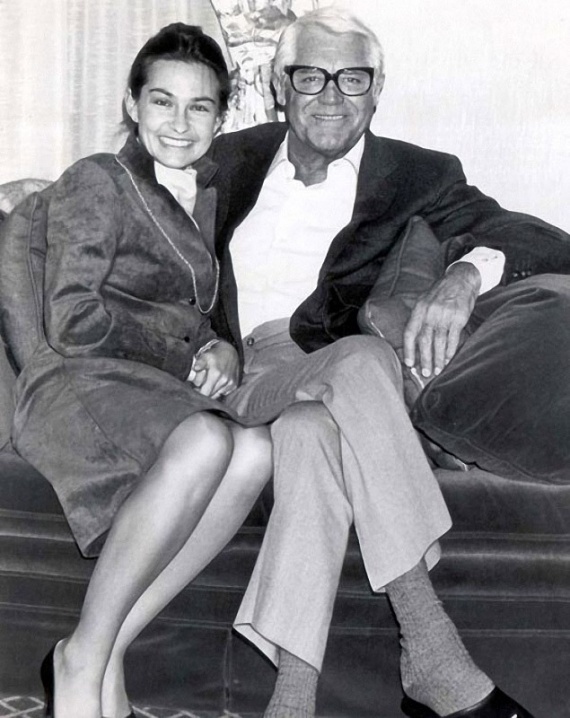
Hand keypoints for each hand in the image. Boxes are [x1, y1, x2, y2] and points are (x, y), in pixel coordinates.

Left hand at [188, 340, 238, 398]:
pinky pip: (223, 393)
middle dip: (204, 390)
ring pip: (216, 395)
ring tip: (209, 381)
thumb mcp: (205, 356)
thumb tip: (196, 368)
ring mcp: (230, 384)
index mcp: (216, 374)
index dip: (198, 390)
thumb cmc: (214, 355)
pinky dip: (218, 389)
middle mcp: (224, 380)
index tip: (196, 385)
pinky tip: (217, 381)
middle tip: (201, 383)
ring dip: (211, 390)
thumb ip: (199, 363)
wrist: (230, 351)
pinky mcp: (234, 385)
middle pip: (210, 395)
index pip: (204, 393)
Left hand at [403, 262, 480, 378]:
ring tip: (437, 370)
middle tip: (426, 373)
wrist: (461, 279)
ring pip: (439, 342)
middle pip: (424, 340)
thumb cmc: (440, 294)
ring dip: (438, 359)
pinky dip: (450, 351)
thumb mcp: (424, 301)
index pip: (410, 333)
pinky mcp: (459, 318)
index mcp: (419, 309)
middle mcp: (430, 313)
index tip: (409, 364)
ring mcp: (444, 315)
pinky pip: (453, 338)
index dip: (408, 350)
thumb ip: (418, 319)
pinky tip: (449, 359)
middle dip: (425, 359)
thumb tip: (413, 342)